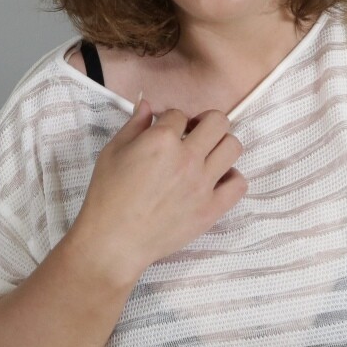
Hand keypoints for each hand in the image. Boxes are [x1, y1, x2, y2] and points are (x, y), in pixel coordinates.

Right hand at [71, 98, 246, 285]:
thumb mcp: (112, 152)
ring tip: (206, 155)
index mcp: (161, 140)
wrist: (114, 241)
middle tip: (194, 134)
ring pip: (233, 147)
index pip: (179, 113)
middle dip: (205, 122)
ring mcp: (203, 184)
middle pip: (218, 121)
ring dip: (221, 146)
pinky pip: (239, 184)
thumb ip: (134, 125)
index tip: (165, 131)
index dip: (170, 120)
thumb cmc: (108, 196)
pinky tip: (215, 180)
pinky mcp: (211, 209)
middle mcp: (187, 158)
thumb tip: (147, 105)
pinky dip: (231, 178)